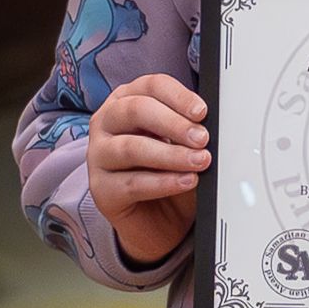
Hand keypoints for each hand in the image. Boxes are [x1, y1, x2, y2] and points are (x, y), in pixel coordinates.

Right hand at [86, 74, 210, 262]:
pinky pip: (132, 183)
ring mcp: (99, 156)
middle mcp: (107, 124)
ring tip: (199, 162)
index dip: (178, 97)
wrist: (158, 221)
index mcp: (126, 101)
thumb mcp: (181, 145)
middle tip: (201, 138)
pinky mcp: (101, 190)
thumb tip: (209, 125)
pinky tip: (186, 181)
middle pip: (135, 111)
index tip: (202, 112)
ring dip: (171, 155)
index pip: (150, 87)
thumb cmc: (167, 173)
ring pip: (132, 148)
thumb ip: (189, 130)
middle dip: (173, 124)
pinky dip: (163, 182)